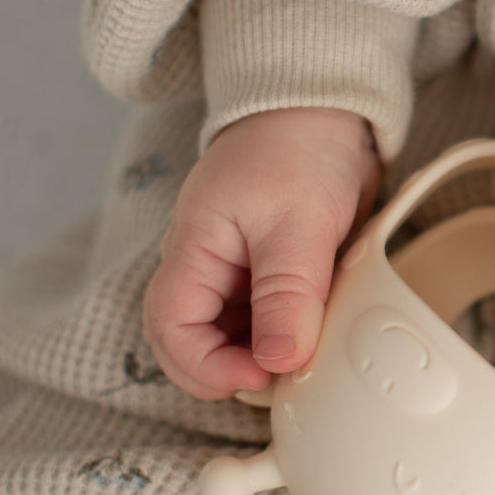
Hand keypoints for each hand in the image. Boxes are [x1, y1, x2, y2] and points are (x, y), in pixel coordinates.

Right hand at [143, 107, 379, 399]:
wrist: (322, 112)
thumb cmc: (299, 149)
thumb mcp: (299, 223)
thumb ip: (288, 294)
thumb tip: (280, 361)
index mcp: (193, 251)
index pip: (171, 330)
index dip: (207, 367)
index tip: (262, 375)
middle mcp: (204, 269)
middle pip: (189, 343)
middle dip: (228, 373)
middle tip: (282, 383)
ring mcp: (233, 275)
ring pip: (228, 339)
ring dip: (259, 359)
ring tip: (303, 363)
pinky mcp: (264, 277)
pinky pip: (262, 323)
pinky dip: (283, 339)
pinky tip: (314, 339)